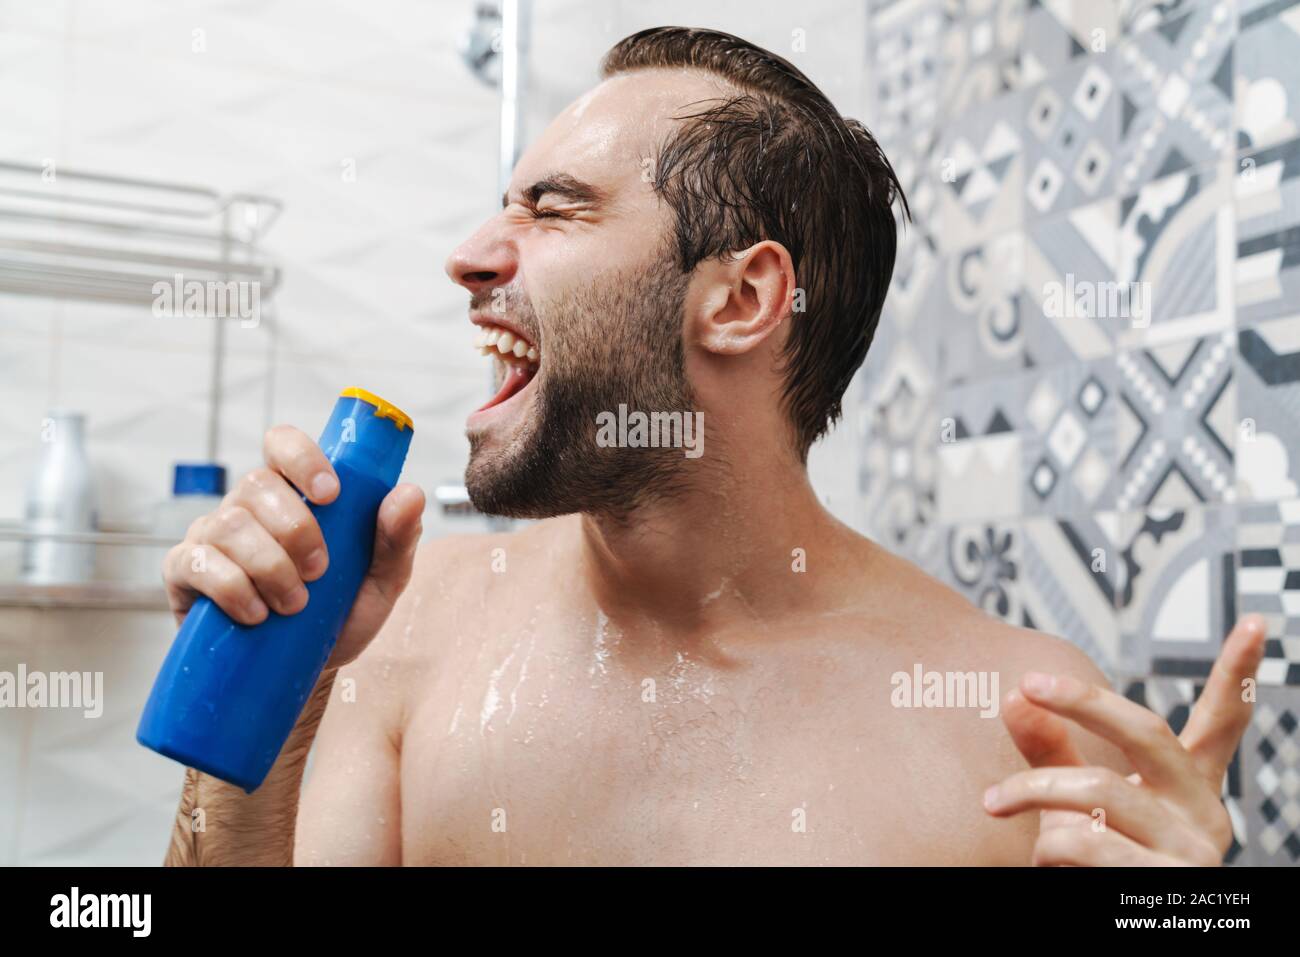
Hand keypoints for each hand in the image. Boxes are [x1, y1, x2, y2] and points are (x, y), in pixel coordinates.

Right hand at [162, 424, 424, 668]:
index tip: (331, 493)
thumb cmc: (340, 615)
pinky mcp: (184, 571)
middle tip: (319, 572)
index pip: (283, 443)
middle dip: (296, 529)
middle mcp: (247, 505)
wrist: (302, 672)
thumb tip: (410, 493)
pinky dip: (232, 589)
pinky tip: (257, 614)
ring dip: (268, 565)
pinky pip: (196, 562)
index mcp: (293, 493)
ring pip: (228, 524)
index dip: (302, 457)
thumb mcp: (381, 581)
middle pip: (257, 484)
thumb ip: (396, 538)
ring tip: (294, 603)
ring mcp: (210, 534)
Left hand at [984, 615, 1266, 865]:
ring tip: (998, 807)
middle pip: (1144, 734)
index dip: (1239, 673)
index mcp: (1190, 785)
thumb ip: (1050, 749)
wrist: (1120, 924)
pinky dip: (1046, 846)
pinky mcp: (1167, 889)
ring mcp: (1191, 855)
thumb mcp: (1076, 800)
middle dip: (1082, 704)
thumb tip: (1014, 694)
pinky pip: (1085, 846)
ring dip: (1032, 796)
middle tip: (1027, 686)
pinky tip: (1043, 860)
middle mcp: (1203, 814)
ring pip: (1098, 793)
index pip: (1220, 722)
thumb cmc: (1096, 858)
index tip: (1253, 619)